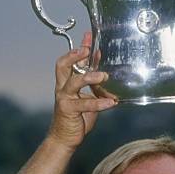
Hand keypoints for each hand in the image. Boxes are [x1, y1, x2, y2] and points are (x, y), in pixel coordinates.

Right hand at [48, 32, 116, 149]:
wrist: (64, 138)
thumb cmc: (77, 117)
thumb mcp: (88, 97)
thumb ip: (94, 86)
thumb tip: (104, 72)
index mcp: (67, 82)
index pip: (72, 60)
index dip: (80, 47)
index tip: (89, 35)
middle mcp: (63, 87)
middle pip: (62, 65)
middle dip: (74, 55)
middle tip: (87, 49)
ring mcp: (64, 98)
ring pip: (73, 82)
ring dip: (89, 77)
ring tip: (104, 76)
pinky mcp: (68, 110)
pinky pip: (84, 104)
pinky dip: (99, 103)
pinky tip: (111, 102)